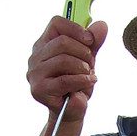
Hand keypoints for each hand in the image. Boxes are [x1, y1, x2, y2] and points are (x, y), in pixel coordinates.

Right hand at [27, 16, 107, 130]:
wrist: (70, 111)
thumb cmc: (76, 84)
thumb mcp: (87, 61)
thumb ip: (93, 43)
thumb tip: (102, 25)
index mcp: (44, 44)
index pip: (56, 23)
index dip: (76, 29)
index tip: (90, 41)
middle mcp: (35, 56)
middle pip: (62, 42)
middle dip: (83, 52)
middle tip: (90, 64)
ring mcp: (34, 73)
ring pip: (63, 60)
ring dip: (82, 68)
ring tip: (88, 75)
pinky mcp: (39, 89)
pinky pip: (64, 80)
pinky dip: (81, 81)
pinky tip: (88, 82)